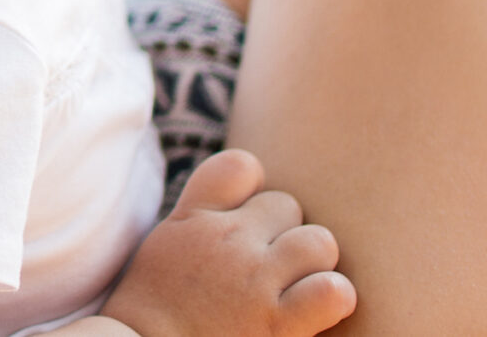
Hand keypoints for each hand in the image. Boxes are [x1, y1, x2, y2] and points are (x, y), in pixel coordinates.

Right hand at [102, 150, 356, 336]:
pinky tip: (318, 310)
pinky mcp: (277, 323)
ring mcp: (255, 279)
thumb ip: (199, 216)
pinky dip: (334, 297)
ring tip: (296, 290)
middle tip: (268, 272)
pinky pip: (333, 291)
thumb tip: (238, 199)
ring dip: (313, 265)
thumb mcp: (165, 245)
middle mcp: (227, 240)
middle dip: (284, 235)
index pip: (242, 167)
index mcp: (194, 217)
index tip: (247, 222)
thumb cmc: (153, 310)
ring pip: (319, 242)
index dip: (254, 192)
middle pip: (288, 206)